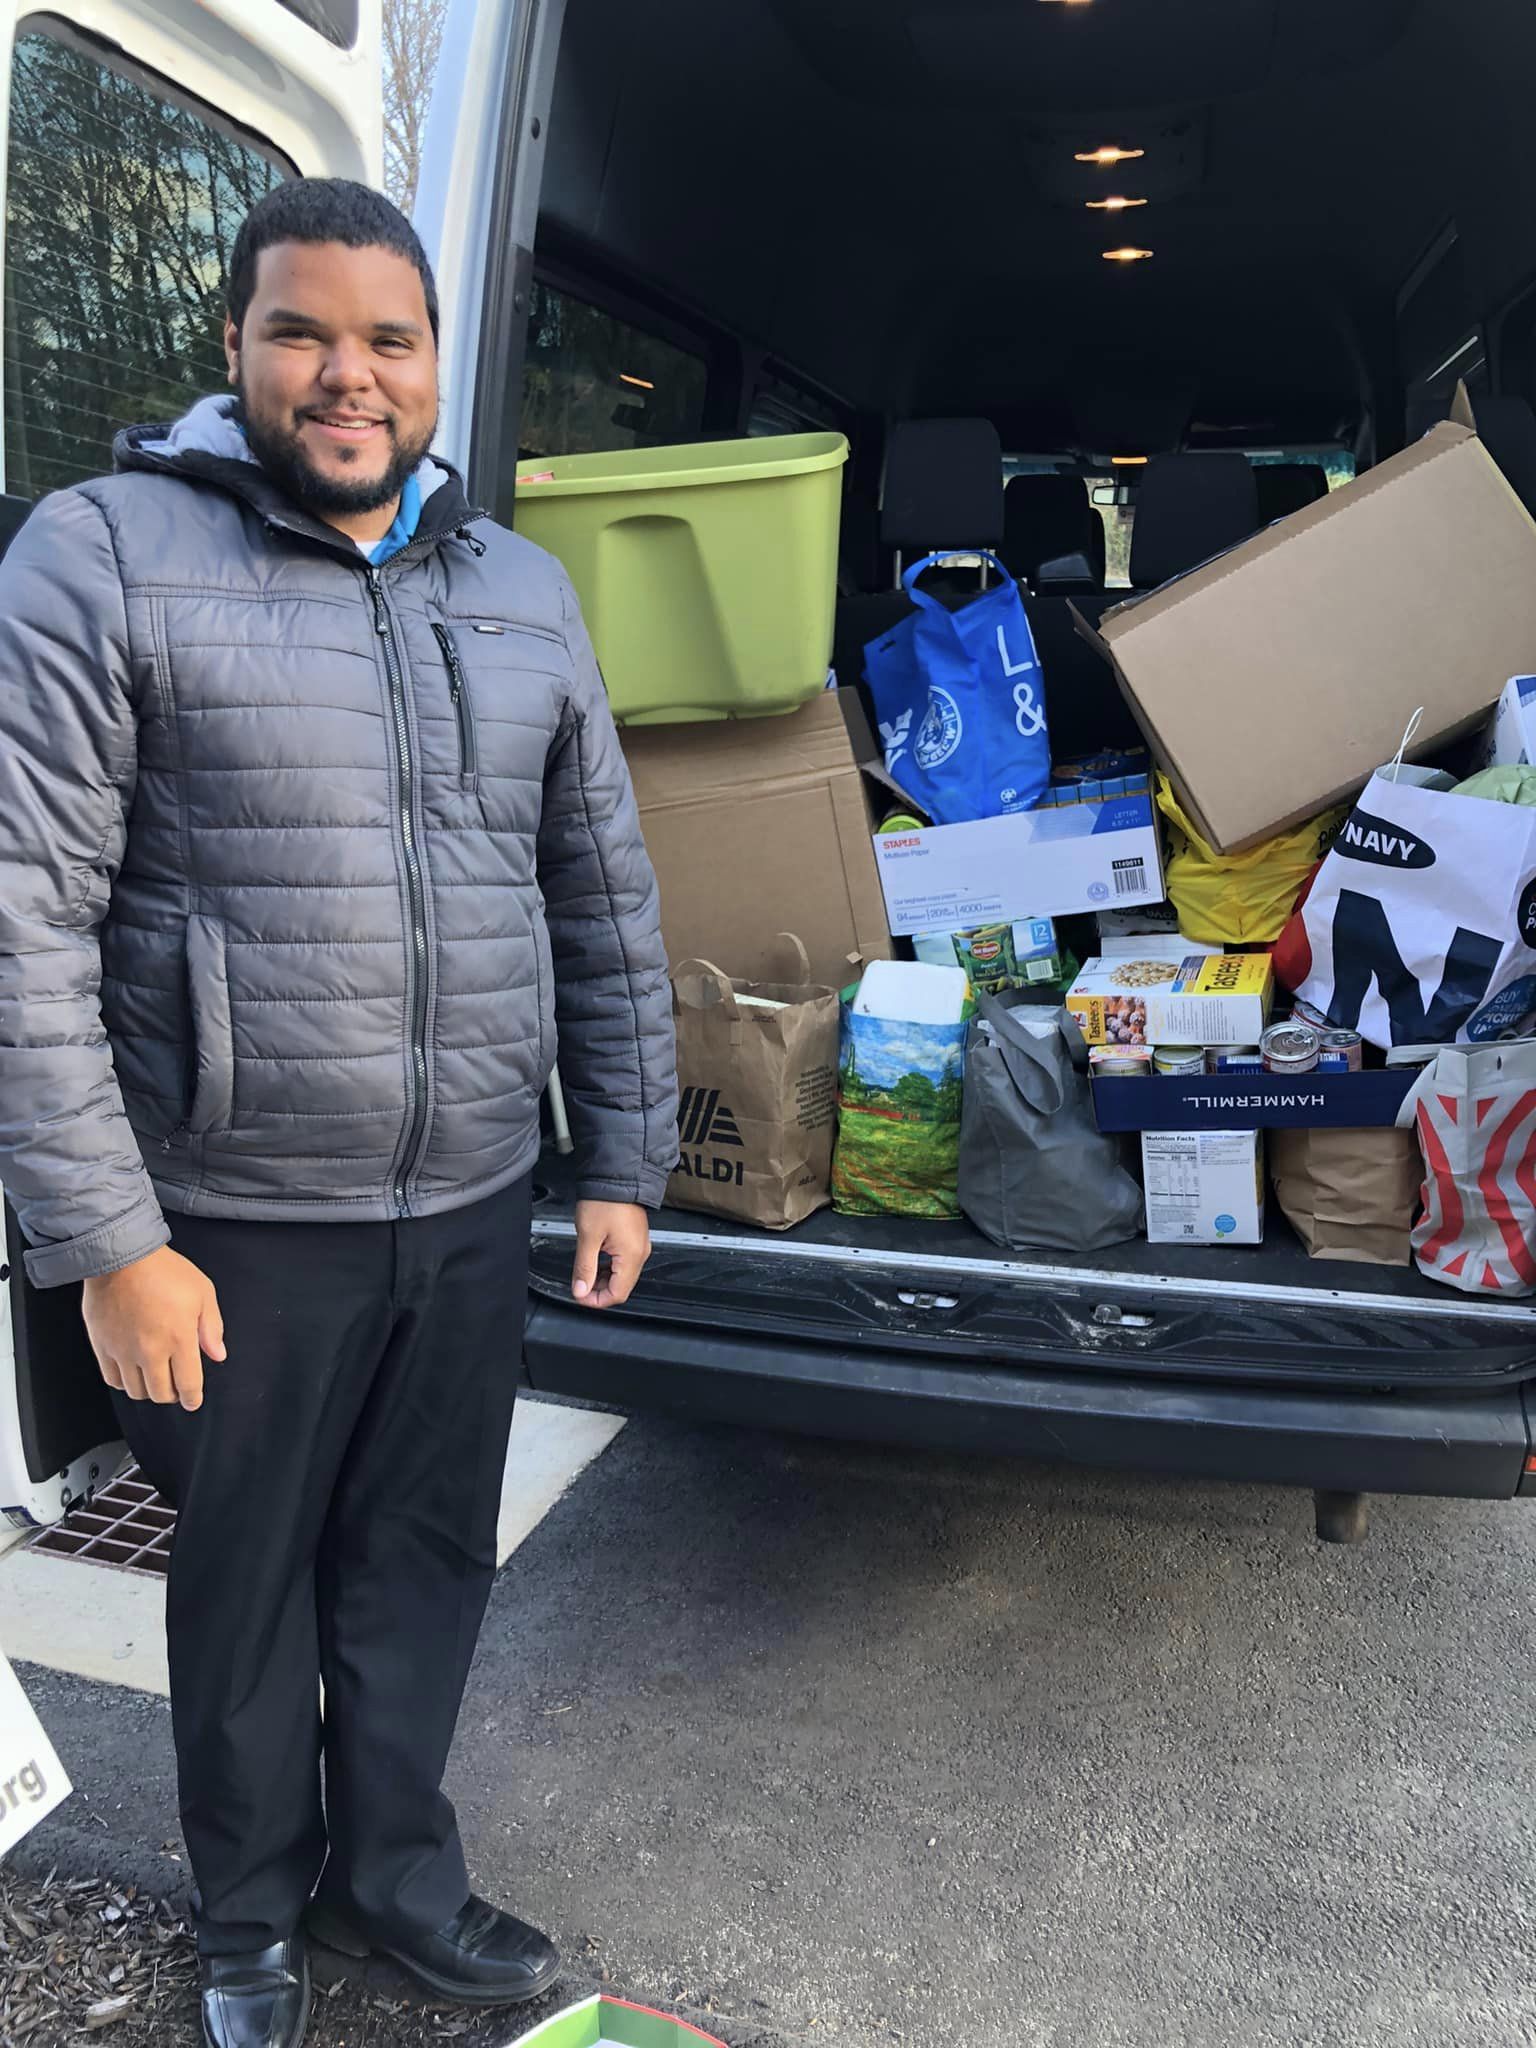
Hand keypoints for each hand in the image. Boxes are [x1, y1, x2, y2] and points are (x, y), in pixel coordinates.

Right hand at [81, 1245, 225, 1411]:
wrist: (121, 1256)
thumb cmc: (164, 1270)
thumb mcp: (202, 1292)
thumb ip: (212, 1327)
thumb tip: (217, 1354)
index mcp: (179, 1338)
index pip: (188, 1385)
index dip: (192, 1398)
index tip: (193, 1401)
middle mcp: (150, 1350)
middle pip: (161, 1394)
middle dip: (172, 1395)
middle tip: (175, 1386)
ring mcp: (123, 1350)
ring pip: (136, 1391)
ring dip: (148, 1390)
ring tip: (154, 1378)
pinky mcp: (102, 1346)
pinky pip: (112, 1379)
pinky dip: (124, 1382)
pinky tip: (132, 1372)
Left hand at [571, 1200, 650, 1309]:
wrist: (617, 1176)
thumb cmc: (605, 1201)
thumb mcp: (588, 1236)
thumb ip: (584, 1267)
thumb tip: (581, 1291)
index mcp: (632, 1256)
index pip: (617, 1294)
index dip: (597, 1300)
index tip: (579, 1296)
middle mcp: (640, 1254)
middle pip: (622, 1287)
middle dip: (599, 1291)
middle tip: (579, 1286)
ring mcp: (640, 1246)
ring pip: (622, 1276)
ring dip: (603, 1279)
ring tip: (584, 1273)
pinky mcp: (635, 1238)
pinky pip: (624, 1262)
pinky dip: (609, 1267)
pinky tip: (595, 1262)